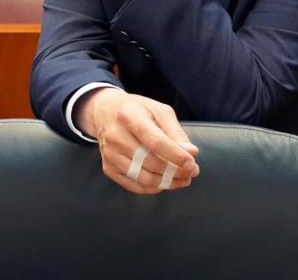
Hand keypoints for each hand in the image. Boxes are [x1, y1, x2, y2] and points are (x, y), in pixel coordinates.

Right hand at [78, 88, 199, 193]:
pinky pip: (134, 186)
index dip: (176, 155)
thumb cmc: (136, 110)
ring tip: (182, 179)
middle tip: (192, 172)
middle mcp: (115, 136)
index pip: (155, 141)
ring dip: (167, 183)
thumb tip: (191, 153)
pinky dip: (153, 188)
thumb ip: (176, 131)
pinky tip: (164, 182)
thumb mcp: (159, 110)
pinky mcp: (108, 167)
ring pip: (143, 178)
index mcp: (129, 116)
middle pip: (150, 162)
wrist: (105, 112)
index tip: (192, 163)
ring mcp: (110, 154)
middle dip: (176, 171)